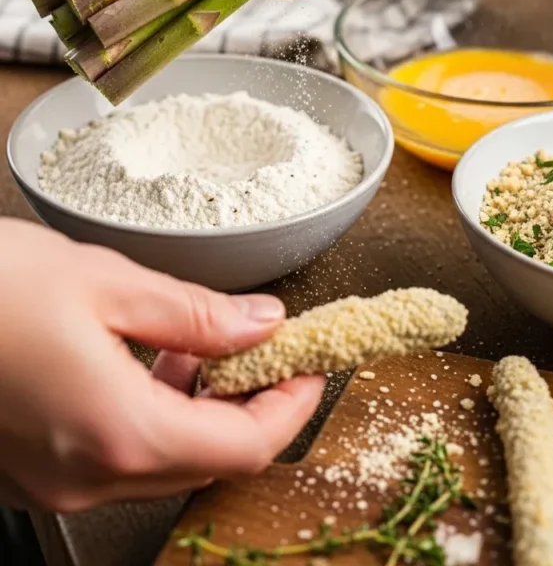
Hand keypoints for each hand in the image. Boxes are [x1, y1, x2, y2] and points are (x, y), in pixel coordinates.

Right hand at [0, 220, 322, 510]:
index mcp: (119, 431)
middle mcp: (89, 473)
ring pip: (164, 461)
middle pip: (207, 460)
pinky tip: (149, 362)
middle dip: (251, 406)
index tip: (310, 363)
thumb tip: (262, 324)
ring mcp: (56, 479)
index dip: (290, 404)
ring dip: (202, 410)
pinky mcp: (34, 466)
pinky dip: (153, 416)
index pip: (245, 446)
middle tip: (267, 347)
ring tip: (207, 345)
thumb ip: (197, 314)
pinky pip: (119, 456)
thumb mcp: (108, 283)